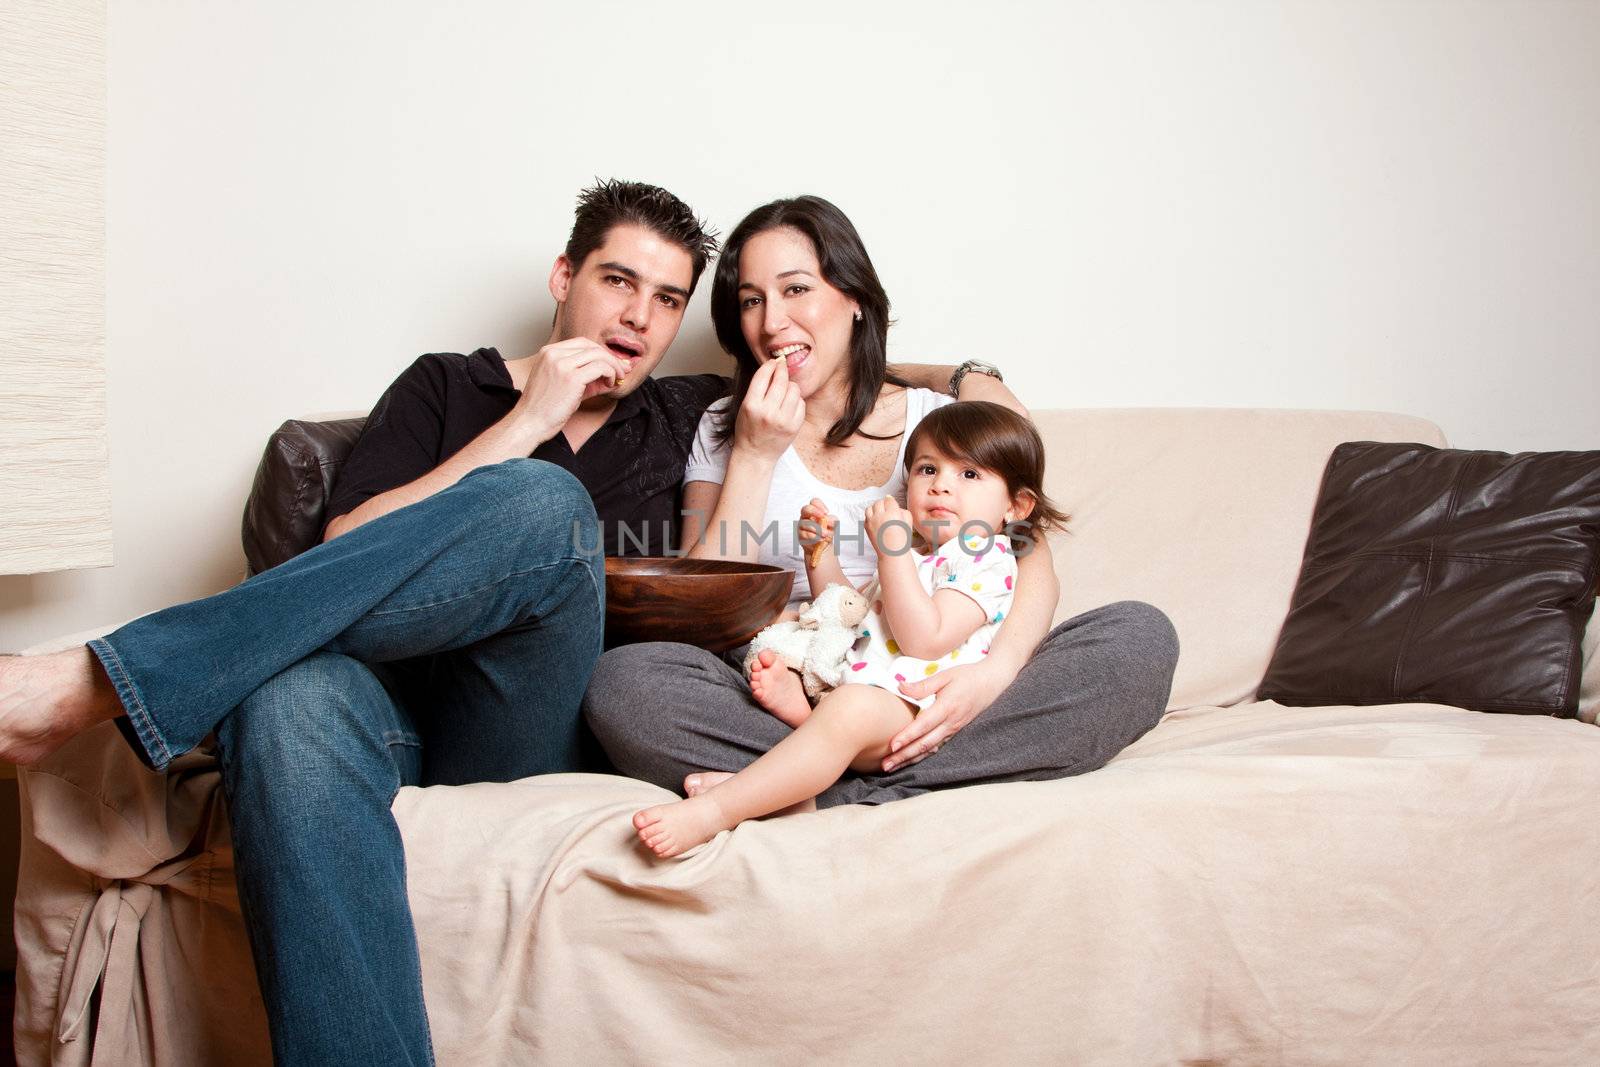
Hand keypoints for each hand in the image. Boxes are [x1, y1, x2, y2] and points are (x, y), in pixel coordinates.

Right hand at [512, 337, 630, 440]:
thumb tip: (611, 374)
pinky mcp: (571, 378)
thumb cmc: (544, 407)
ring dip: (613, 366)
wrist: (529, 422)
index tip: (611, 363)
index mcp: (548, 352)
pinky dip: (610, 374)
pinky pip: (600, 367)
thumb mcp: (564, 384)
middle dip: (609, 357)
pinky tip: (610, 384)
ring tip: (617, 379)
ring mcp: (562, 364)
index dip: (599, 352)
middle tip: (621, 370)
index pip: (581, 343)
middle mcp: (554, 354)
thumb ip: (585, 376)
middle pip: (591, 346)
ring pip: (598, 355)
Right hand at [733, 356, 804, 459]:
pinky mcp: (794, 427)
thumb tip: (773, 366)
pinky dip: (796, 401)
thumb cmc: (748, 429)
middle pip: (781, 380)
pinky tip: (789, 405)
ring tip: (784, 391)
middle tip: (782, 367)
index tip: (774, 362)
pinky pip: (801, 403)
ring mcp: (783, 420)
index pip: (763, 376)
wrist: (756, 454)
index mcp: (751, 405)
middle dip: (782, 370)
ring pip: (794, 390)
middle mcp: (767, 412)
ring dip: (790, 386)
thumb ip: (758, 388)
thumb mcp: (745, 406)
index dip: (770, 365)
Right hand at [798, 498, 834, 562]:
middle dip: (814, 512)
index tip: (826, 512)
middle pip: (806, 509)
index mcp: (815, 511)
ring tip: (825, 534)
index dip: (820, 505)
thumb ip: (832, 520)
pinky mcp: (800, 535)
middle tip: (822, 517)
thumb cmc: (826, 532)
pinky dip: (813, 536)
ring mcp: (802, 525)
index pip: (814, 502)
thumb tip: (828, 520)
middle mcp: (807, 516)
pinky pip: (804, 534)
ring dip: (817, 528)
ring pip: (805, 523)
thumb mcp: (833, 525)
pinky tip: (819, 539)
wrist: (822, 545)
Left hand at [863, 496, 915, 556]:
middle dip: (883, 504)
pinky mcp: (866, 527)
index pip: (889, 500)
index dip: (891, 501)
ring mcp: (872, 521)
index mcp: (892, 514)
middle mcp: (881, 516)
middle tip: (887, 509)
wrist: (892, 553)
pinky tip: (877, 520)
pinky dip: (871, 516)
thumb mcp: (908, 521)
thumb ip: (902, 510)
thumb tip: (893, 503)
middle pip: (879, 502)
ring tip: (880, 513)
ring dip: (875, 508)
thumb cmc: (903, 538)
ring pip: (870, 507)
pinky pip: (866, 516)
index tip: (892, 503)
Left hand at [883, 659, 1012, 771]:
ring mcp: (953, 729)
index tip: (892, 745)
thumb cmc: (967, 676)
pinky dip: (922, 755)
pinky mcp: (955, 731)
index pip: (923, 725)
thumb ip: (922, 685)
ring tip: (893, 767)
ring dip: (911, 759)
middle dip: (904, 756)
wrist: (992, 682)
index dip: (907, 736)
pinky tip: (910, 761)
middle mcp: (951, 722)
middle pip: (925, 743)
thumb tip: (900, 687)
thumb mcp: (945, 675)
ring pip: (930, 749)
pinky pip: (937, 747)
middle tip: (886, 765)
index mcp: (947, 707)